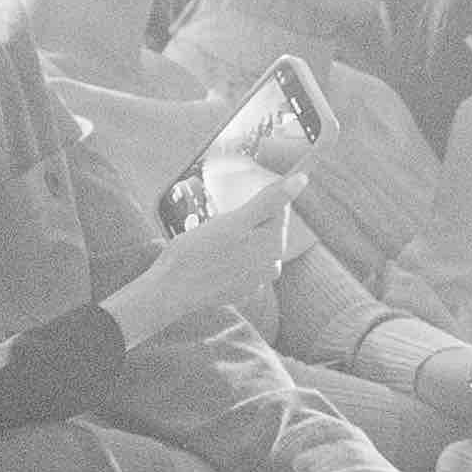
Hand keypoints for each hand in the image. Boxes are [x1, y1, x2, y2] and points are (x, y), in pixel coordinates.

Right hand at [109, 183, 294, 345]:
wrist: (170, 291)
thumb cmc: (196, 253)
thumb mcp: (233, 221)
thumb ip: (269, 201)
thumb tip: (301, 180)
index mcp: (273, 245)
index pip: (277, 208)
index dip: (254, 201)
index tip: (233, 206)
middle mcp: (271, 265)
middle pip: (264, 227)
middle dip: (244, 221)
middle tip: (216, 226)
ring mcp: (256, 281)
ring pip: (251, 245)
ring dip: (236, 239)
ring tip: (210, 243)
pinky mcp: (241, 290)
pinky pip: (240, 264)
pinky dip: (229, 257)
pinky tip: (210, 259)